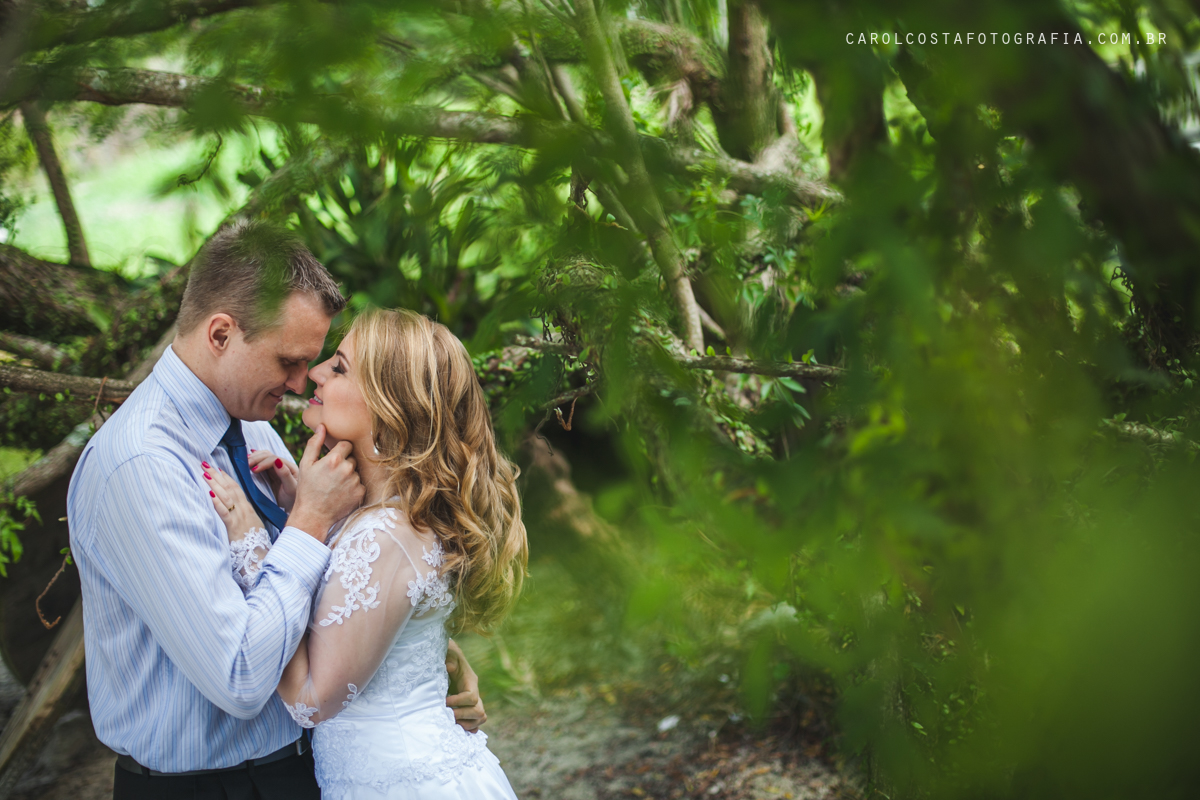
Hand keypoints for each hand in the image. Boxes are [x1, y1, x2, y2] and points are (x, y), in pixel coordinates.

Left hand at [202, 463, 262, 540]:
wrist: (260, 556)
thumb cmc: (255, 543)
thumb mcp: (252, 524)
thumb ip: (244, 514)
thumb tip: (234, 507)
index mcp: (248, 508)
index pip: (237, 488)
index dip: (226, 477)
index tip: (217, 468)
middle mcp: (244, 510)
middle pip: (230, 488)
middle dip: (217, 476)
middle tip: (206, 464)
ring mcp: (239, 517)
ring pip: (226, 497)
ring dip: (215, 484)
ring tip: (205, 474)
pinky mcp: (234, 527)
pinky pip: (225, 513)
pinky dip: (217, 503)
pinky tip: (210, 495)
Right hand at [248, 449, 298, 511]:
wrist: (291, 506)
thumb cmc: (293, 499)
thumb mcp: (291, 488)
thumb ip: (285, 474)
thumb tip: (277, 461)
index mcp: (290, 467)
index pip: (274, 459)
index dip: (263, 462)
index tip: (253, 470)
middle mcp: (283, 465)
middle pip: (268, 456)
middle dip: (256, 458)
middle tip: (246, 463)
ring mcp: (276, 468)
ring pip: (264, 457)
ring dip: (254, 457)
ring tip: (245, 461)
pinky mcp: (270, 473)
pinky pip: (262, 464)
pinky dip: (255, 461)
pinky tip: (248, 459)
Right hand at [288, 425, 364, 540]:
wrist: (313, 516)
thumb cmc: (307, 489)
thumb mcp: (305, 464)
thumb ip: (314, 443)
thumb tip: (322, 426)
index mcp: (334, 459)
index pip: (347, 444)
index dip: (340, 451)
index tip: (333, 460)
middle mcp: (348, 469)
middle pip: (352, 458)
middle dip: (344, 463)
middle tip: (331, 476)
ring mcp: (356, 482)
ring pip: (356, 472)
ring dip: (349, 476)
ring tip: (335, 486)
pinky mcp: (361, 493)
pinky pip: (360, 484)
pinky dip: (353, 488)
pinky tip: (341, 494)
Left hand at [445, 638, 486, 731]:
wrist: (450, 659)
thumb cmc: (449, 657)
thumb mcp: (449, 654)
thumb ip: (450, 659)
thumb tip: (449, 667)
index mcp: (470, 681)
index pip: (471, 696)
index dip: (459, 702)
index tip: (445, 702)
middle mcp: (475, 692)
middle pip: (479, 710)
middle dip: (462, 715)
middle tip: (447, 715)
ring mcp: (474, 701)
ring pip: (481, 717)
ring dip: (467, 723)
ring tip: (452, 723)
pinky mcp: (469, 707)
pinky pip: (477, 721)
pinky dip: (470, 727)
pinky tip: (460, 730)